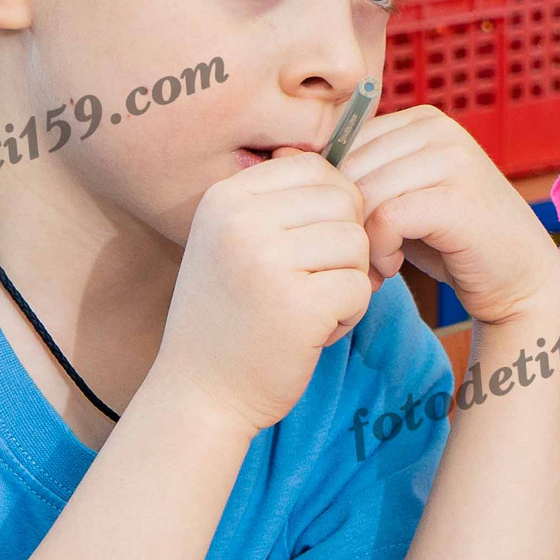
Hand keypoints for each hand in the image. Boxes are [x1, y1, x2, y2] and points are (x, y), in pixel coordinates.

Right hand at [152, 152, 374, 431]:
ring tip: (309, 308)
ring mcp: (268, 261)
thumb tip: (349, 165)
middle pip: (345, 202)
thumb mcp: (237, 242)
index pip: (318, 168)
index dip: (334, 208)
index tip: (311, 248)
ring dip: (348, 281)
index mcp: (226, 195)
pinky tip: (314, 332)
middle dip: (346, 244)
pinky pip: (360, 288)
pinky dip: (349, 314)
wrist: (199, 394)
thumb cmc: (230, 317)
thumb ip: (283, 203)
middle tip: (315, 283)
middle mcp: (242, 220)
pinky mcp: (299, 305)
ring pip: (358, 244)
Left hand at [337, 106, 559, 326]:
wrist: (519, 278)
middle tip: (364, 258)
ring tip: (379, 265)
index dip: (339, 196)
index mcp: (422, 120)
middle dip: (347, 220)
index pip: (345, 146)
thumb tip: (281, 152)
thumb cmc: (452, 240)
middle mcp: (439, 130)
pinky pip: (386, 217)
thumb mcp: (397, 198)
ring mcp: (453, 160)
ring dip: (362, 240)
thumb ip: (354, 176)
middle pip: (351, 168)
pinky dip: (380, 251)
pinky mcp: (457, 198)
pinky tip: (394, 268)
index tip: (358, 233)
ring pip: (365, 192)